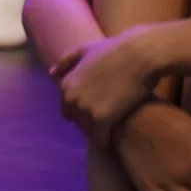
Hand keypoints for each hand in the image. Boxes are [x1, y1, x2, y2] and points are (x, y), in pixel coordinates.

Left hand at [53, 29, 160, 145]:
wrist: (139, 56)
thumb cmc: (114, 50)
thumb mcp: (84, 50)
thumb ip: (66, 62)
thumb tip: (51, 74)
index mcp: (66, 84)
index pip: (66, 109)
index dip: (80, 110)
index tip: (94, 108)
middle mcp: (72, 99)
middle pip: (76, 121)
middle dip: (87, 121)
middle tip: (105, 117)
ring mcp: (86, 110)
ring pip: (87, 131)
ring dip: (97, 131)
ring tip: (111, 127)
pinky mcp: (103, 119)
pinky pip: (99, 140)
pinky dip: (104, 141)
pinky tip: (112, 140)